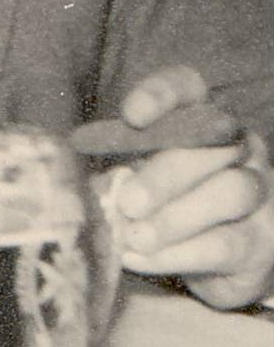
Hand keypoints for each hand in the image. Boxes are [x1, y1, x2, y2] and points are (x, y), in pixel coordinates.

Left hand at [104, 65, 273, 308]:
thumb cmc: (153, 202)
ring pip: (230, 193)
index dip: (162, 95)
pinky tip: (142, 257)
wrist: (205, 258)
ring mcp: (258, 191)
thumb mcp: (127, 177)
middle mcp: (238, 147)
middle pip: (212, 147)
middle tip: (129, 202)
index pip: (186, 88)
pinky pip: (227, 243)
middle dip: (166, 176)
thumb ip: (112, 172)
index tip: (132, 115)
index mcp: (198, 118)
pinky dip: (180, 253)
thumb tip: (86, 185)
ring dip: (177, 218)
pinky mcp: (261, 240)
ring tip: (136, 237)